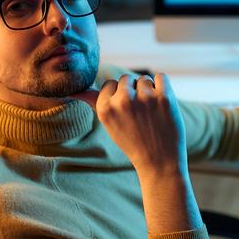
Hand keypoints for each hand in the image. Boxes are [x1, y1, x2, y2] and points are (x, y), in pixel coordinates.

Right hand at [70, 73, 186, 174]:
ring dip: (149, 91)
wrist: (159, 161)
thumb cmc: (132, 141)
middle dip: (133, 92)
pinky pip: (161, 77)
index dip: (119, 97)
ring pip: (144, 79)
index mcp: (104, 108)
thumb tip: (75, 90)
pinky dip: (163, 87)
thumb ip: (94, 102)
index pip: (110, 83)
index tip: (126, 113)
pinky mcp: (164, 97)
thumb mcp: (109, 124)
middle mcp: (122, 101)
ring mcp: (144, 98)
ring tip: (151, 113)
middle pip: (126, 79)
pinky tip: (162, 104)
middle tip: (139, 115)